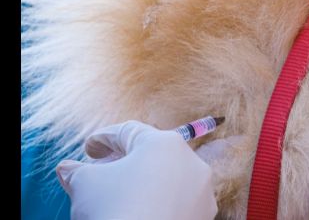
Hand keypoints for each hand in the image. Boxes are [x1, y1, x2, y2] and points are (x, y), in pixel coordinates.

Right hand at [56, 120, 217, 219]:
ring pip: (169, 179)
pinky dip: (161, 202)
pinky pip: (178, 201)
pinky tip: (142, 211)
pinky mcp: (204, 214)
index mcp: (164, 143)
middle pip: (152, 154)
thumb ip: (76, 172)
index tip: (90, 149)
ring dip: (146, 182)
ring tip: (122, 194)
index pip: (129, 133)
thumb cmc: (114, 209)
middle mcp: (190, 160)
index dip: (104, 139)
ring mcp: (201, 189)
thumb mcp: (85, 185)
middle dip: (126, 161)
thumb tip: (67, 169)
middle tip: (103, 170)